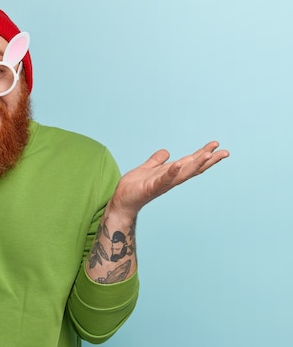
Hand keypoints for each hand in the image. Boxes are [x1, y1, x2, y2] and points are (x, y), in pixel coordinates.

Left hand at [109, 141, 228, 217]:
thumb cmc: (134, 187)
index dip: (203, 154)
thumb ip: (156, 161)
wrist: (121, 201)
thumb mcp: (146, 169)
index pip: (190, 163)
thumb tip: (166, 152)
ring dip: (196, 164)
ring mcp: (162, 184)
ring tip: (207, 154)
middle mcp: (170, 179)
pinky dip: (171, 172)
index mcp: (170, 173)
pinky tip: (178, 164)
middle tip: (225, 152)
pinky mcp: (151, 188)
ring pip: (183, 174)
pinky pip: (163, 179)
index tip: (216, 145)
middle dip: (208, 160)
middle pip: (193, 168)